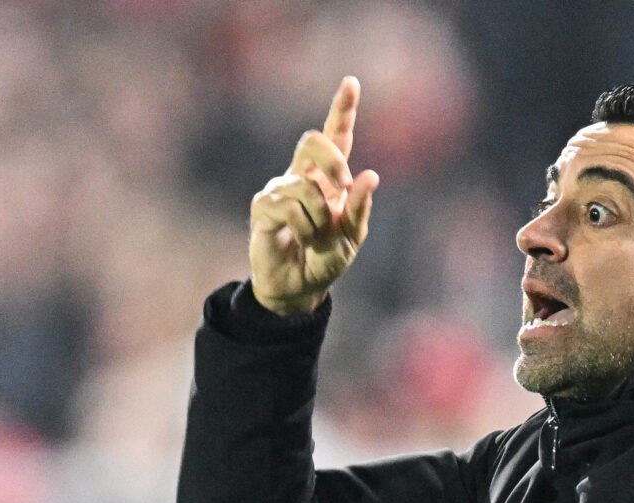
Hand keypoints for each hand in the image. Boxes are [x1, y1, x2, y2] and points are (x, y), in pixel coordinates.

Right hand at [249, 76, 379, 314]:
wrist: (299, 289)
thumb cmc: (325, 259)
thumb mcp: (351, 237)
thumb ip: (360, 207)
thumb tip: (370, 175)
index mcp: (328, 179)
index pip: (335, 137)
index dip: (342, 110)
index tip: (351, 83)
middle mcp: (302, 176)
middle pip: (313, 140)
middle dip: (332, 160)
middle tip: (342, 187)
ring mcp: (280, 189)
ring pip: (307, 186)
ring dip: (320, 218)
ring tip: (314, 238)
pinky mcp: (263, 207)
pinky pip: (289, 206)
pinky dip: (303, 227)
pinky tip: (299, 240)